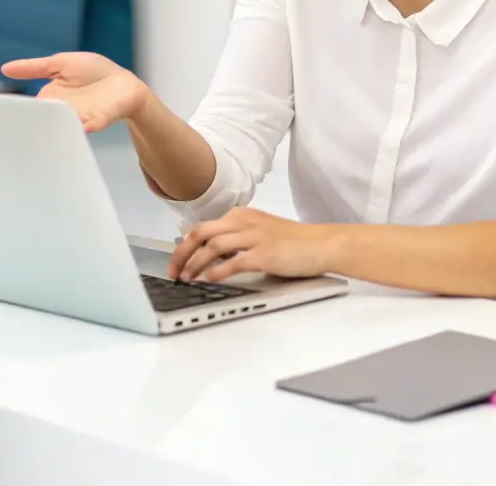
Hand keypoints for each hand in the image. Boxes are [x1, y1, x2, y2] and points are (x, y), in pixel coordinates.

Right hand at [0, 51, 146, 132]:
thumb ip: (33, 68)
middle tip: (15, 130)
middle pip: (42, 120)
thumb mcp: (60, 63)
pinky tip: (73, 127)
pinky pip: (86, 126)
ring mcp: (79, 117)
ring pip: (60, 126)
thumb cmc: (94, 72)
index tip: (1, 115)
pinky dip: (79, 128)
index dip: (18, 111)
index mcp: (50, 97)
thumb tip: (4, 69)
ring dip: (53, 127)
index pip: (29, 107)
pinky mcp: (98, 120)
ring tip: (40, 130)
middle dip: (31, 124)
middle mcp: (61, 110)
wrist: (123, 83)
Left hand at [167, 208, 335, 282]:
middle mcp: (244, 222)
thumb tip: (210, 253)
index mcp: (241, 215)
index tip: (175, 262)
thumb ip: (236, 238)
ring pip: (213, 245)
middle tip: (173, 272)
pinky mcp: (264, 254)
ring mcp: (254, 237)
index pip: (202, 227)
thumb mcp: (259, 231)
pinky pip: (234, 261)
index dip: (184, 246)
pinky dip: (217, 271)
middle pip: (201, 233)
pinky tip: (208, 280)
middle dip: (182, 253)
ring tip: (187, 278)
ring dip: (195, 263)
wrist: (321, 244)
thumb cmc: (293, 241)